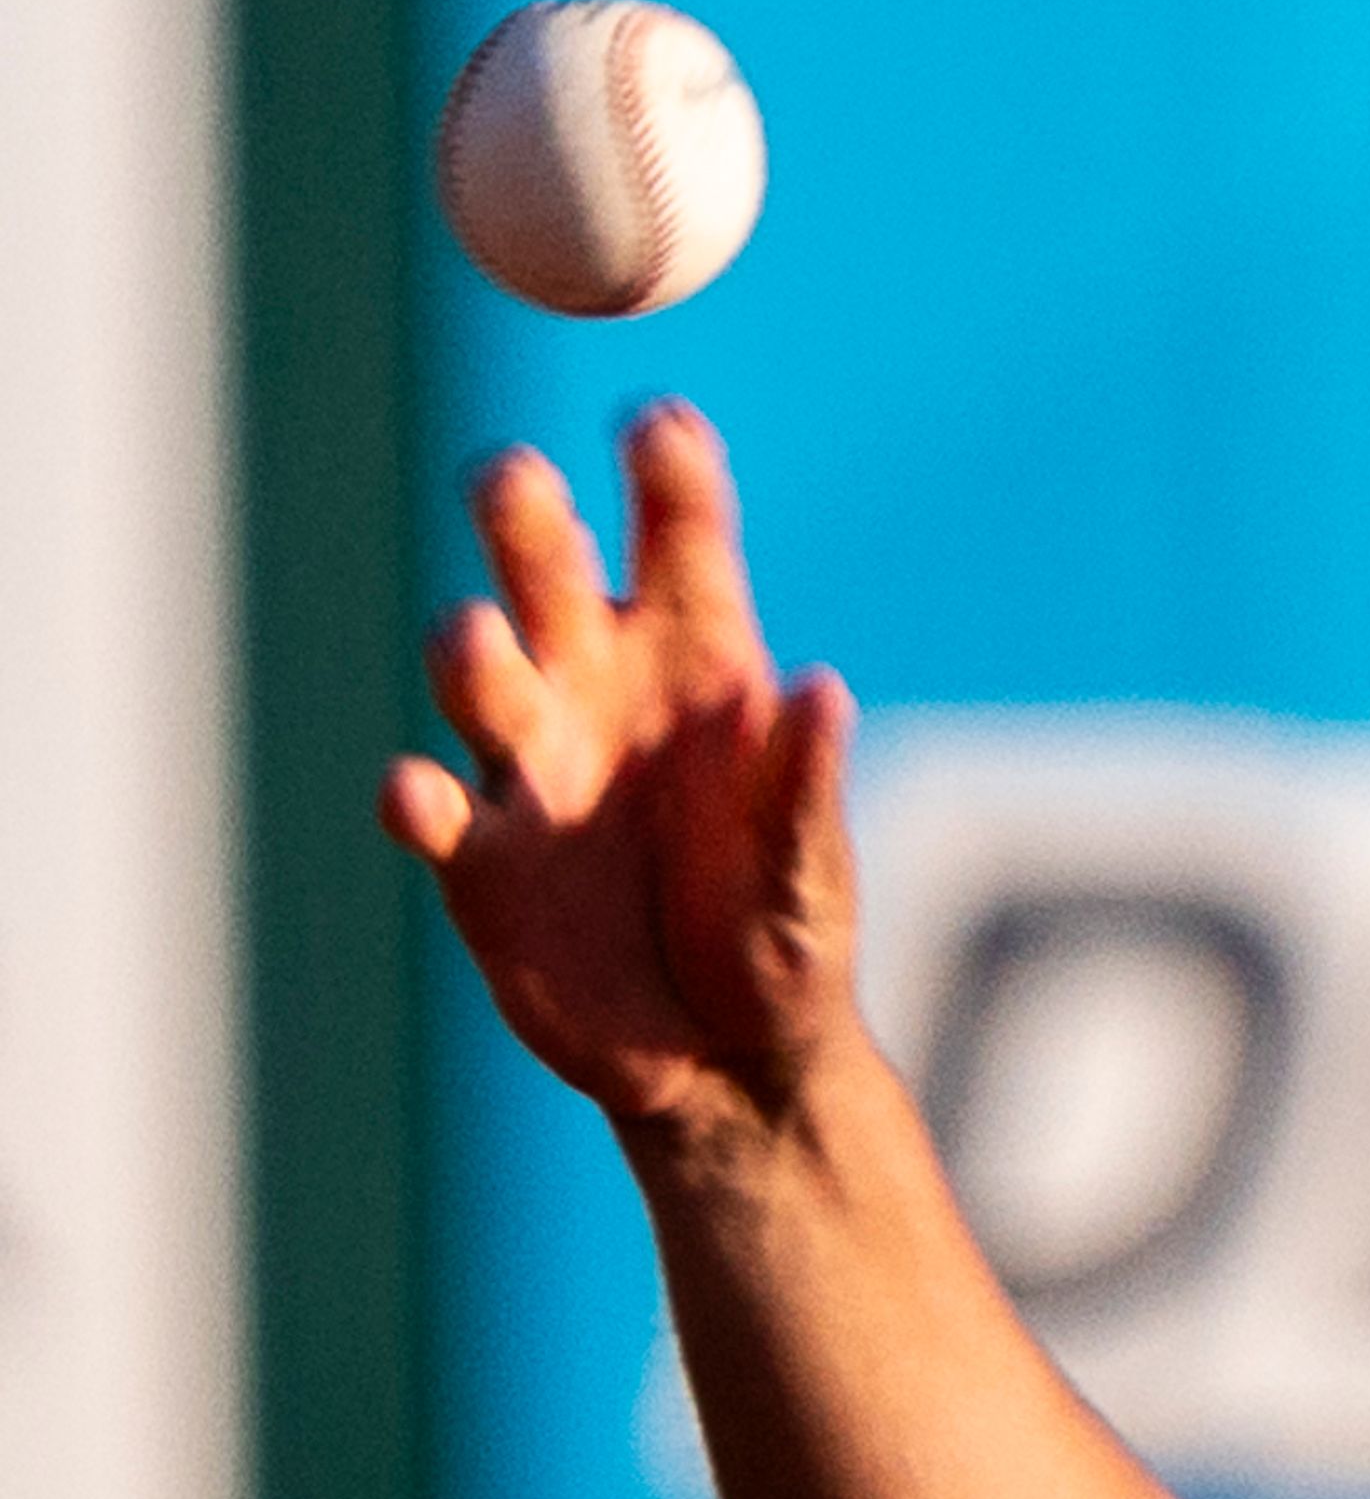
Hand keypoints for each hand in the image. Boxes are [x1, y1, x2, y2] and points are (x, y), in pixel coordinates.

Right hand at [381, 406, 855, 1142]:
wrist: (729, 1064)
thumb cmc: (783, 940)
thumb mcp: (812, 876)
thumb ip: (806, 788)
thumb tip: (825, 692)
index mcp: (697, 656)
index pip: (677, 534)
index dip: (666, 475)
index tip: (660, 433)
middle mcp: (596, 681)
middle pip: (541, 561)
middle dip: (523, 516)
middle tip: (522, 486)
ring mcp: (528, 761)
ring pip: (473, 664)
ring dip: (470, 649)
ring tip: (486, 650)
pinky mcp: (478, 856)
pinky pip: (429, 808)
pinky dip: (415, 797)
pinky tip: (422, 798)